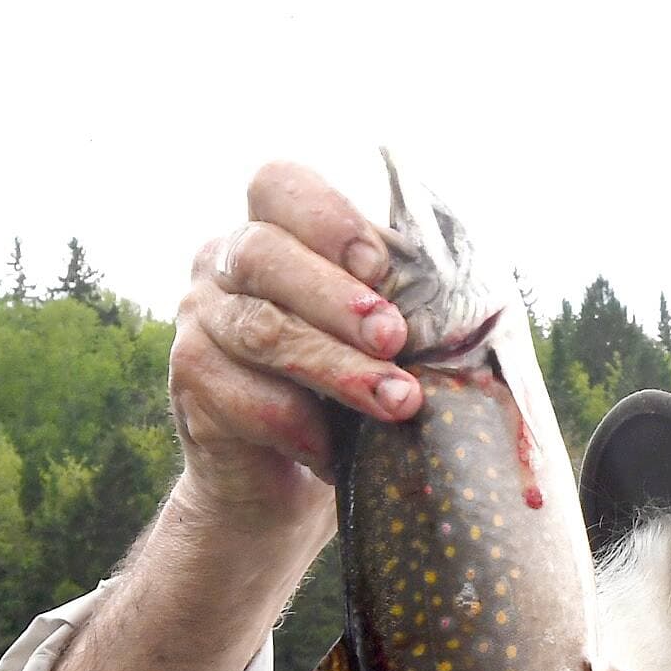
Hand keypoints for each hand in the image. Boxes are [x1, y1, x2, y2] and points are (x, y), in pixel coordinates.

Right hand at [167, 160, 420, 532]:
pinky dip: (302, 428)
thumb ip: (410, 306)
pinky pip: (245, 398)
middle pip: (265, 254)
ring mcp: (200, 322)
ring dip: (337, 368)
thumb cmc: (352, 394)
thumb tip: (480, 312)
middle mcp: (224, 265)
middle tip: (394, 339)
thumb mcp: (385, 341)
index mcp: (275, 231)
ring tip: (397, 402)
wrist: (286, 484)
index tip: (377, 266)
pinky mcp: (190, 385)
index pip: (279, 186)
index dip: (327, 217)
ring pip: (263, 331)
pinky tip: (339, 453)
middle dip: (338, 299)